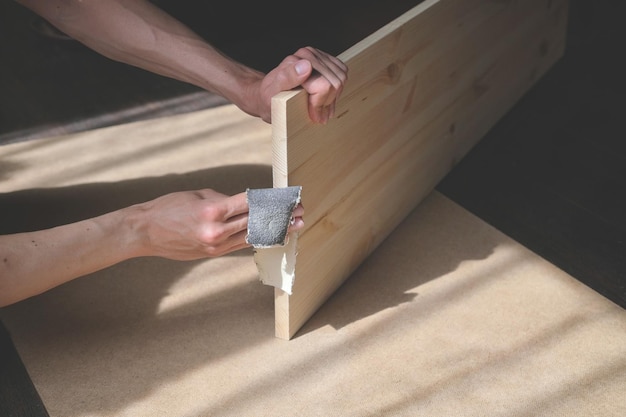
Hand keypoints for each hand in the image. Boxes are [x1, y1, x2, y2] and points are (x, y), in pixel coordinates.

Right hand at [131, 189, 303, 258]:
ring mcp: (216, 245)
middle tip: (300, 211)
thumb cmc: (168, 207)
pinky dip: (258, 238)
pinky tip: (273, 236)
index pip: (252, 204)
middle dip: (281, 216)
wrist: (145, 232)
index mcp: (213, 210)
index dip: (274, 201)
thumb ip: (223, 200)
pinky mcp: (213, 253)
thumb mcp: (197, 195)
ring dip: (276, 231)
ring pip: (252, 236)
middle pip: (257, 222)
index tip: (289, 198)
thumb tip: (244, 205)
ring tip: (295, 225)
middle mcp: (217, 230)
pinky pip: (241, 245)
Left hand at [257, 47, 347, 123]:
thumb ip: (287, 78)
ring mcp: (317, 56)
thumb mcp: (272, 94)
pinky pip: (342, 74)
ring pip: (341, 79)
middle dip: (327, 103)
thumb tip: (306, 66)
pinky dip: (336, 91)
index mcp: (296, 61)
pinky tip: (325, 99)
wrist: (268, 95)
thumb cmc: (269, 98)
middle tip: (318, 116)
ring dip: (332, 99)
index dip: (320, 104)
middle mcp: (307, 54)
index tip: (313, 115)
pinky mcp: (325, 60)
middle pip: (335, 83)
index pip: (325, 85)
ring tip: (322, 111)